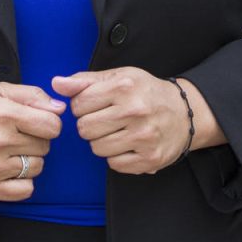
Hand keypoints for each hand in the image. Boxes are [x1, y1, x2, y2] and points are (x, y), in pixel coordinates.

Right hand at [0, 83, 63, 200]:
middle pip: (45, 146)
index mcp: (4, 114)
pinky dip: (23, 181)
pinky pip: (27, 189)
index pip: (51, 125)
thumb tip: (60, 108)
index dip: (49, 124)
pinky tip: (10, 170)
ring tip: (11, 152)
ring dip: (30, 160)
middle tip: (17, 137)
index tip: (38, 124)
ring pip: (38, 167)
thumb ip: (32, 95)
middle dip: (37, 140)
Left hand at [52, 68, 191, 175]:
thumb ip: (85, 81)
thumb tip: (56, 83)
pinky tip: (129, 144)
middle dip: (91, 125)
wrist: (184, 112)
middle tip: (108, 120)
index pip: (78, 105)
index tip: (97, 105)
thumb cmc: (145, 93)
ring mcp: (144, 136)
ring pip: (97, 148)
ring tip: (119, 131)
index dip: (83, 106)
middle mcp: (135, 111)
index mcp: (124, 87)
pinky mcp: (150, 158)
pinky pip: (114, 164)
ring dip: (102, 142)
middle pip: (84, 129)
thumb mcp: (118, 77)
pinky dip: (117, 157)